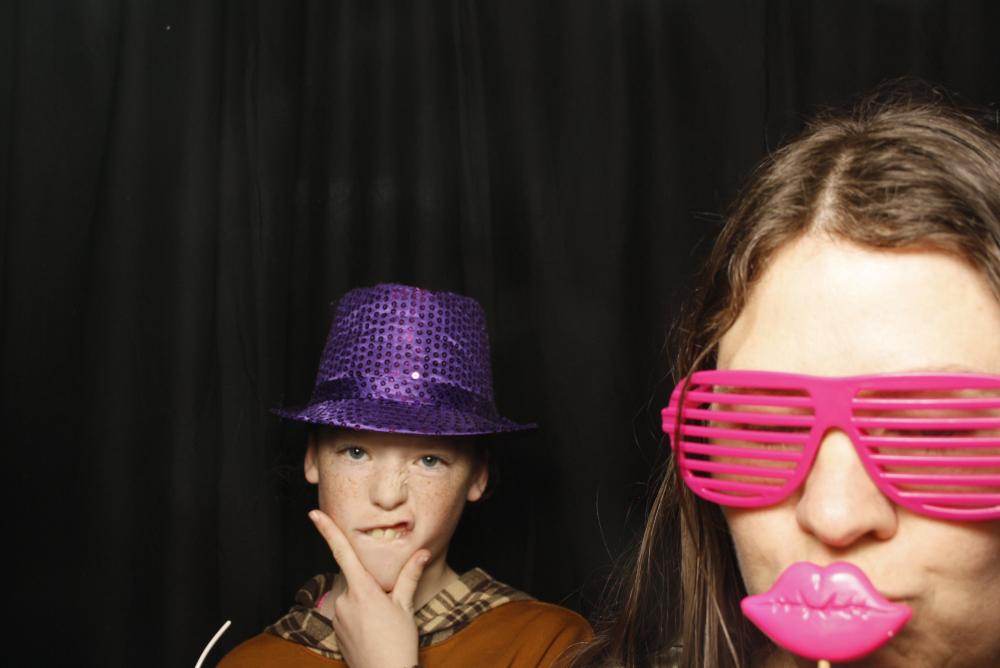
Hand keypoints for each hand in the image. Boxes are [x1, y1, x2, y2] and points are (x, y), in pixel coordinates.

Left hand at [309, 509, 429, 667]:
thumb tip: (423, 553)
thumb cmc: (398, 643)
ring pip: (353, 597)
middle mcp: (345, 600)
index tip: (314, 514)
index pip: (342, 552)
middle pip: (354, 577)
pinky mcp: (336, 630)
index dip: (327, 530)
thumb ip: (410, 576)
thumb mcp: (406, 606)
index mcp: (363, 589)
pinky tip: (374, 631)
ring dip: (366, 602)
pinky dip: (360, 616)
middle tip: (388, 606)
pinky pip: (348, 613)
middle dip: (370, 584)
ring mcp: (338, 616)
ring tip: (383, 624)